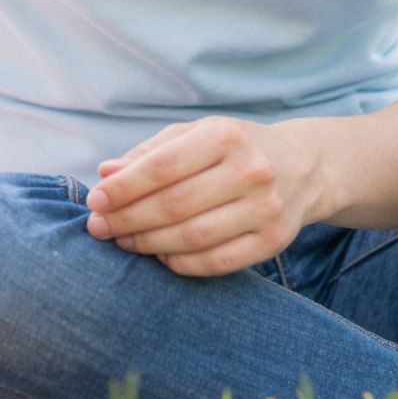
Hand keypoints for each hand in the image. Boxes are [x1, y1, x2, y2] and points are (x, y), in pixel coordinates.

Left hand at [84, 117, 317, 276]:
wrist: (303, 166)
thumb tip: (105, 174)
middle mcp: (250, 170)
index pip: (162, 167)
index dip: (123, 188)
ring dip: (149, 244)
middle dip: (128, 220)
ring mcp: (266, 208)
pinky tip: (160, 256)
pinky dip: (181, 264)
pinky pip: (216, 262)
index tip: (94, 201)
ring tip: (124, 242)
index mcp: (225, 136)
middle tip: (99, 228)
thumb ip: (148, 153)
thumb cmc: (233, 148)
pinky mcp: (274, 241)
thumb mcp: (194, 135)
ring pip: (193, 237)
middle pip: (174, 205)